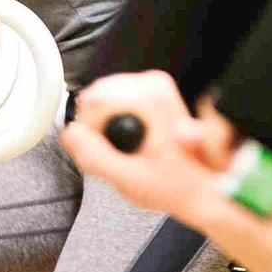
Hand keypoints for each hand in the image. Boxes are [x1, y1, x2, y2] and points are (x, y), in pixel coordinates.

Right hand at [63, 71, 226, 223]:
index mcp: (152, 99)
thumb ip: (95, 156)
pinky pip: (112, 102)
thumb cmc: (173, 186)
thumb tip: (72, 133)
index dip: (92, 133)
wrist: (199, 186)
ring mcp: (152, 86)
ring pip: (100, 99)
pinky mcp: (148, 91)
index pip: (94, 102)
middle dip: (98, 130)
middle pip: (95, 98)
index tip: (108, 153)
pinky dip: (114, 124)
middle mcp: (154, 85)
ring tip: (129, 151)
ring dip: (106, 128)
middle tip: (119, 155)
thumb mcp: (128, 179)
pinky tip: (131, 142)